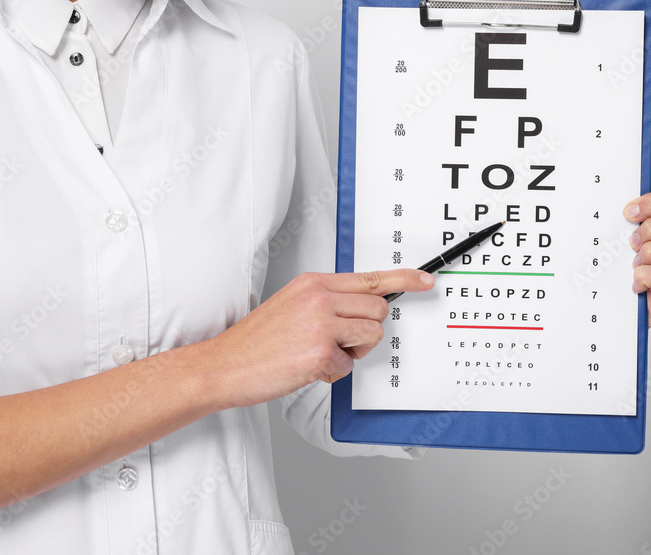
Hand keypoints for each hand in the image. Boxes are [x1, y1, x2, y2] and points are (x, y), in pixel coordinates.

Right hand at [209, 269, 433, 407]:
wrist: (224, 364)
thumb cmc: (257, 342)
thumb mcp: (292, 305)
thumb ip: (326, 301)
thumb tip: (361, 308)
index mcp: (314, 283)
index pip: (370, 277)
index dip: (404, 279)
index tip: (425, 280)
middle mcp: (319, 297)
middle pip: (378, 311)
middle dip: (364, 332)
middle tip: (336, 343)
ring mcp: (321, 323)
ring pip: (371, 336)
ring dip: (353, 352)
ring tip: (320, 354)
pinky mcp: (320, 351)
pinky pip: (349, 365)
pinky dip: (332, 372)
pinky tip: (307, 367)